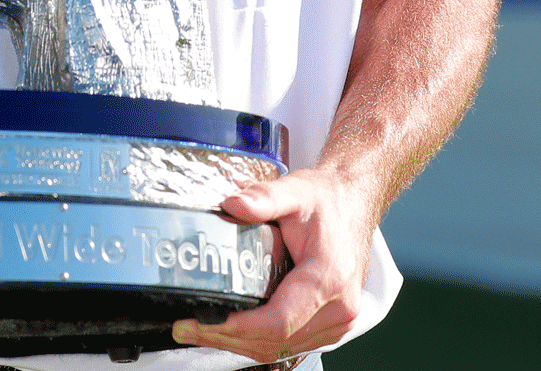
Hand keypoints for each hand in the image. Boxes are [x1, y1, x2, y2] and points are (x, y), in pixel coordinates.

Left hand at [170, 167, 374, 364]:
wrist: (353, 204)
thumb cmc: (328, 202)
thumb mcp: (295, 190)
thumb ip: (264, 197)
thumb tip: (232, 204)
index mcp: (328, 277)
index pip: (277, 321)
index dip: (234, 328)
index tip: (201, 322)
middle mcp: (338, 307)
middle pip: (274, 342)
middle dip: (225, 339)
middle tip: (187, 328)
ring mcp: (338, 322)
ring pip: (280, 349)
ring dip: (239, 345)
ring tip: (202, 329)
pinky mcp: (332, 326)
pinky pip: (290, 345)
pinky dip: (259, 342)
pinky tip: (232, 329)